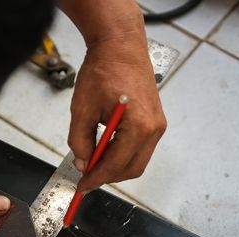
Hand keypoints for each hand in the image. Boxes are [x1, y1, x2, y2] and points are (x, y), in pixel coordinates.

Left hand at [68, 33, 166, 192]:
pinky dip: (123, 154)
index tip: (82, 187)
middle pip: (131, 169)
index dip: (96, 179)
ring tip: (94, 159)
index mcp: (138, 126)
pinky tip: (107, 147)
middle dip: (108, 176)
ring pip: (137, 161)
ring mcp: (158, 126)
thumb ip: (80, 140)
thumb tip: (83, 162)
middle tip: (87, 176)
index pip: (116, 165)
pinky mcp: (156, 122)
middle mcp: (154, 129)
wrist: (121, 47)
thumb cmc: (104, 70)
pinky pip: (141, 148)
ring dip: (116, 166)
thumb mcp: (82, 108)